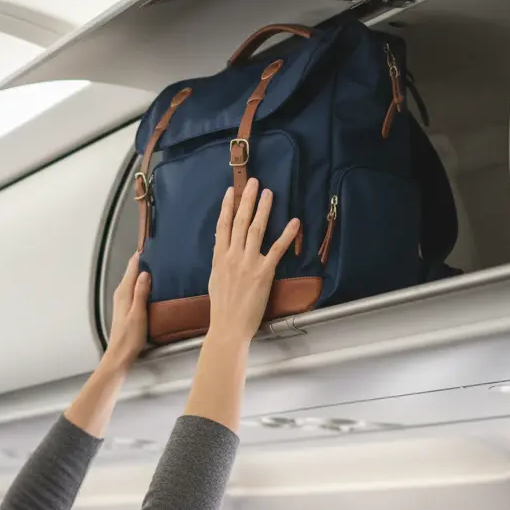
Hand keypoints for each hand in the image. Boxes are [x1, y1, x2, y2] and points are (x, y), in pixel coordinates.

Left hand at [101, 252, 149, 372]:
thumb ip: (141, 292)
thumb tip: (145, 273)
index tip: (151, 244)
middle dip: (143, 261)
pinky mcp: (127, 306)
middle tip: (159, 252)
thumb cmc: (129, 337)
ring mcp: (123, 300)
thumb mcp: (138, 314)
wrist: (120, 354)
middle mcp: (121, 293)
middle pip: (132, 271)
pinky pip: (135, 288)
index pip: (132, 267)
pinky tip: (152, 284)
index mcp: (124, 292)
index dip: (140, 255)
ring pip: (134, 279)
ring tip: (159, 264)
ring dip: (143, 271)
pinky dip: (143, 282)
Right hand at [207, 179, 299, 344]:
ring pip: (256, 229)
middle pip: (240, 221)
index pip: (223, 226)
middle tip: (254, 183)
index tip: (231, 191)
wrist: (228, 326)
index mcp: (219, 258)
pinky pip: (276, 249)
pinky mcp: (264, 273)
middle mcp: (232, 256)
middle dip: (247, 200)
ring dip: (264, 209)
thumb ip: (219, 260)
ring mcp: (248, 263)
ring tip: (269, 194)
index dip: (227, 206)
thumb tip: (222, 245)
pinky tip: (294, 222)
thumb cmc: (222, 307)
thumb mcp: (215, 279)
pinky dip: (286, 234)